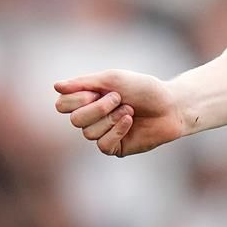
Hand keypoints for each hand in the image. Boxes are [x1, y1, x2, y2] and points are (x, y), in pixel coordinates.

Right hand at [53, 71, 189, 156]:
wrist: (171, 105)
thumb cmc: (143, 89)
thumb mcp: (113, 79)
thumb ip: (84, 83)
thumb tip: (56, 86)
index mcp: (86, 100)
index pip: (62, 105)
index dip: (77, 99)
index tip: (97, 91)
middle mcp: (91, 118)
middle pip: (75, 120)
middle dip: (97, 108)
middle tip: (118, 98)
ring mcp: (102, 133)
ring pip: (89, 133)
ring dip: (111, 118)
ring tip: (129, 110)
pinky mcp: (115, 147)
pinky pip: (103, 145)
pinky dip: (117, 130)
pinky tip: (130, 121)